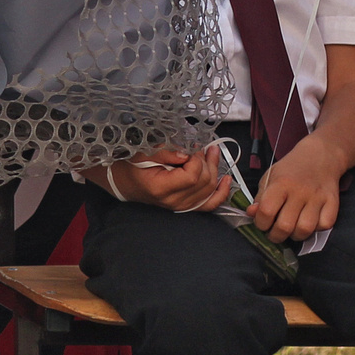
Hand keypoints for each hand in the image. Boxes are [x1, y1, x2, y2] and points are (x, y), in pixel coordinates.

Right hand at [102, 146, 231, 213]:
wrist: (127, 182)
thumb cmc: (134, 166)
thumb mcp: (144, 153)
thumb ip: (166, 152)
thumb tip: (187, 153)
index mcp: (161, 188)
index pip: (192, 176)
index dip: (196, 160)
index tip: (191, 148)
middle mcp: (174, 201)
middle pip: (204, 182)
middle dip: (206, 161)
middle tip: (201, 147)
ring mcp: (182, 206)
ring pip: (209, 189)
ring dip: (214, 169)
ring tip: (212, 153)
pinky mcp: (187, 206)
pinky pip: (210, 204)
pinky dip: (221, 193)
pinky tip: (227, 180)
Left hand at [247, 139, 347, 242]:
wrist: (320, 157)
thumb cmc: (291, 170)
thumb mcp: (269, 178)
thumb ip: (260, 198)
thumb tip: (251, 214)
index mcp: (280, 184)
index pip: (266, 211)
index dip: (260, 224)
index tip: (262, 224)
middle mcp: (300, 191)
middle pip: (285, 226)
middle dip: (276, 236)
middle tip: (274, 233)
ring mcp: (318, 198)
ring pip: (305, 229)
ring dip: (295, 236)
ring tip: (291, 230)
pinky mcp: (333, 202)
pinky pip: (325, 226)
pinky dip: (316, 229)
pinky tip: (309, 223)